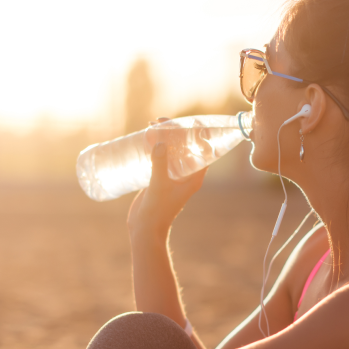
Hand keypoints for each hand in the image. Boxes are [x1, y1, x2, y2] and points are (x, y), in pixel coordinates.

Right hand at [127, 117, 208, 237]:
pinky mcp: (161, 178)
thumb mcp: (159, 185)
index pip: (203, 150)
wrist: (146, 228)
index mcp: (194, 177)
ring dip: (164, 138)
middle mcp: (187, 175)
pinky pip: (161, 158)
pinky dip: (155, 147)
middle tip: (161, 120)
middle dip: (176, 132)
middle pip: (186, 147)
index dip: (198, 133)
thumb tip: (160, 142)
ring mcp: (174, 176)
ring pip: (172, 151)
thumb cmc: (157, 211)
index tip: (188, 120)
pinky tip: (145, 139)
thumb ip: (160, 164)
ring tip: (151, 126)